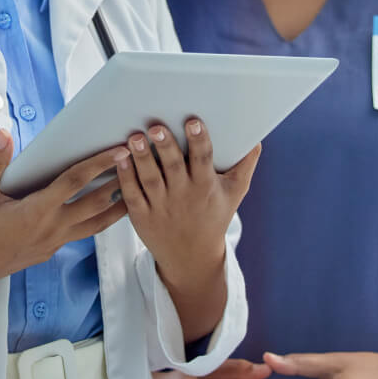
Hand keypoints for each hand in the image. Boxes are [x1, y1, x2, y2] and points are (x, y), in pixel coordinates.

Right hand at [0, 131, 130, 298]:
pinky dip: (95, 221)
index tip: (117, 151)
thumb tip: (5, 134)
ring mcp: (52, 243)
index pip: (75, 182)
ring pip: (94, 226)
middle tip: (136, 164)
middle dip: (118, 183)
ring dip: (115, 208)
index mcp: (36, 211)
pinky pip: (80, 235)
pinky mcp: (48, 251)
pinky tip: (98, 212)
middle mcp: (50, 229)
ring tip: (134, 191)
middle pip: (95, 205)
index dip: (98, 165)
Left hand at [116, 119, 258, 290]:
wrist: (191, 257)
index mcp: (206, 186)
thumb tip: (256, 139)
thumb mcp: (234, 193)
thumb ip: (245, 166)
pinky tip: (121, 158)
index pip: (203, 159)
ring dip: (142, 157)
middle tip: (156, 127)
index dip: (199, 140)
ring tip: (135, 137)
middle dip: (165, 146)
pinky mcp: (142, 216)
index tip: (193, 121)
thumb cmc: (214, 217)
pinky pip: (132, 194)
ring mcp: (161, 206)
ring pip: (150, 179)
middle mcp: (183, 195)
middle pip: (173, 167)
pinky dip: (125, 177)